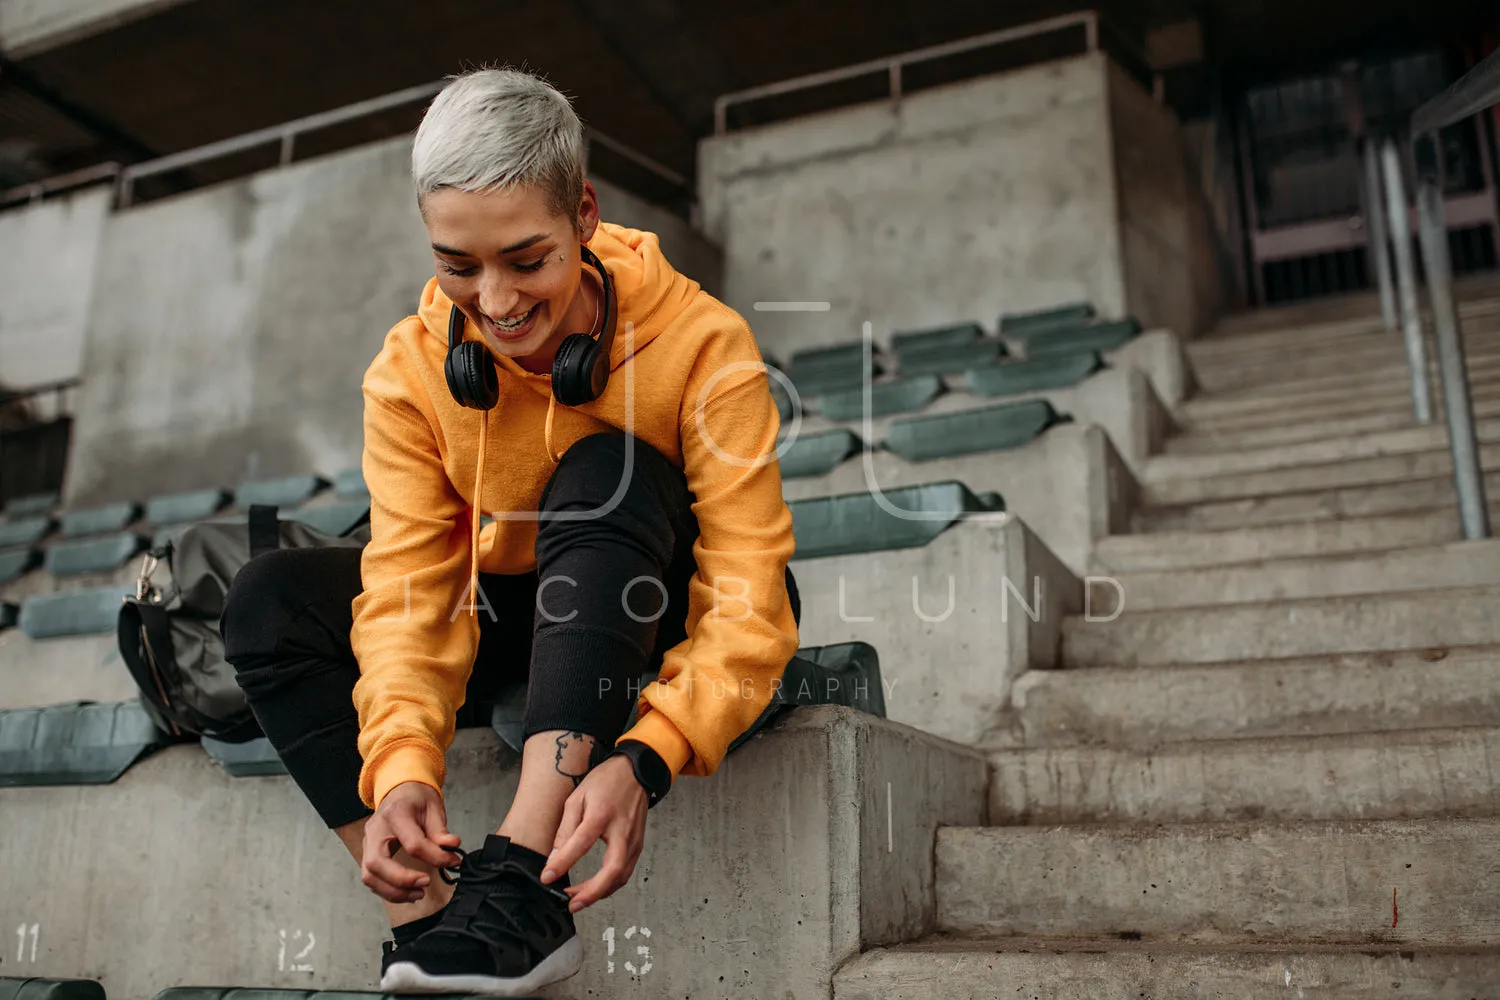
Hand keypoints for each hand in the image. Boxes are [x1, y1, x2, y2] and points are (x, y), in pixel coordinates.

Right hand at [361, 780, 461, 903]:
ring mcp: (367, 842)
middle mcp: (375, 829)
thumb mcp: (434, 807)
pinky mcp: (367, 854)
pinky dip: (388, 890)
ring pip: (369, 875)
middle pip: (377, 863)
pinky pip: (371, 879)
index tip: (452, 861)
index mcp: (395, 813)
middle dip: (402, 880)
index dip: (434, 857)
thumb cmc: (416, 799)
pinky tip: (407, 892)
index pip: (412, 843)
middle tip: (426, 883)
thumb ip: (441, 831)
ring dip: (394, 891)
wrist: (399, 790)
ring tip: (418, 894)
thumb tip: (451, 848)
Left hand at [541, 753, 647, 912]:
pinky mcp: (638, 846)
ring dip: (599, 893)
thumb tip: (554, 858)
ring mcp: (634, 841)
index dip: (562, 864)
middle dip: (591, 892)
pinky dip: (610, 885)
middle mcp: (622, 832)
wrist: (636, 773)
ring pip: (620, 877)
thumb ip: (566, 829)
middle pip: (612, 871)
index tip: (547, 877)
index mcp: (601, 815)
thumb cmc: (605, 782)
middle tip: (571, 903)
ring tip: (577, 899)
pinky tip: (595, 888)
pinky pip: (625, 872)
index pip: (581, 844)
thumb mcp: (577, 798)